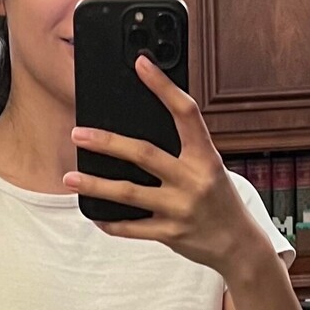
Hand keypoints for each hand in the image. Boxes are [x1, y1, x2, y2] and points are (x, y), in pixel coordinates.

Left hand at [64, 53, 261, 275]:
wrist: (239, 245)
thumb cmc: (220, 201)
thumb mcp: (209, 168)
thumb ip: (182, 151)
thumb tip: (140, 131)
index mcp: (205, 157)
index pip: (184, 113)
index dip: (163, 86)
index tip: (141, 64)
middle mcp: (193, 180)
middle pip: (144, 154)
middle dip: (107, 142)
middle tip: (78, 134)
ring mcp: (180, 208)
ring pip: (129, 193)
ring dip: (96, 184)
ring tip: (71, 176)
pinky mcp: (171, 234)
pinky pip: (132, 228)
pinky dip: (110, 222)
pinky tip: (94, 214)